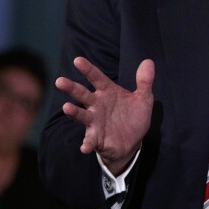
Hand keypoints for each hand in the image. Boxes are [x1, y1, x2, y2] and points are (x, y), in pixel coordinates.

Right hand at [56, 57, 153, 174]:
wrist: (133, 142)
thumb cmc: (134, 116)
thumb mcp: (143, 98)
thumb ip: (145, 81)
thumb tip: (148, 62)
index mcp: (107, 92)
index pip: (96, 77)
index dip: (88, 69)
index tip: (78, 60)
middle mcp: (97, 104)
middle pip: (82, 94)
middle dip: (71, 88)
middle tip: (59, 81)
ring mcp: (95, 121)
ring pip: (81, 114)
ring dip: (73, 112)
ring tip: (66, 108)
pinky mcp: (96, 138)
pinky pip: (90, 140)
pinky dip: (87, 144)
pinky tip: (85, 147)